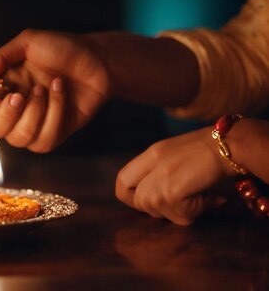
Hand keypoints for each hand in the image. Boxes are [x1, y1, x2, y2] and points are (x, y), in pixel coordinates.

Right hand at [0, 29, 110, 151]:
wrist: (98, 61)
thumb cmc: (61, 49)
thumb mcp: (30, 42)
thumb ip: (3, 56)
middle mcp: (7, 109)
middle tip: (13, 96)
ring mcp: (28, 125)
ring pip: (14, 138)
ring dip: (31, 113)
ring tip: (44, 88)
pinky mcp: (49, 136)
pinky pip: (41, 139)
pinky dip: (52, 113)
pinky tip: (59, 91)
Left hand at [115, 127, 230, 224]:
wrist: (235, 143)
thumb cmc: (214, 152)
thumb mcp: (179, 157)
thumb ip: (164, 175)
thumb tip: (160, 205)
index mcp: (152, 153)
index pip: (122, 181)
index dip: (132, 198)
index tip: (153, 202)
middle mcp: (153, 162)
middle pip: (137, 201)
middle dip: (159, 210)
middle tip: (184, 203)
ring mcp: (162, 174)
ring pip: (154, 209)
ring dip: (180, 212)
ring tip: (200, 198)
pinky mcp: (174, 188)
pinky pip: (177, 214)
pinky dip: (195, 212)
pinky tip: (209, 199)